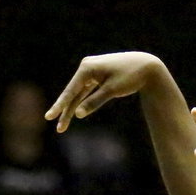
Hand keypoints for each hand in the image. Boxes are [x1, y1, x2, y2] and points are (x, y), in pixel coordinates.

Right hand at [46, 51, 164, 131]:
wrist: (146, 66)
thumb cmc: (130, 77)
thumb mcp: (112, 91)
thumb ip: (94, 102)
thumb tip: (78, 114)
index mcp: (87, 68)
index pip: (71, 91)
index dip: (60, 106)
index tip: (49, 117)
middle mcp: (86, 67)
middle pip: (72, 93)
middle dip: (64, 111)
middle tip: (58, 128)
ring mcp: (91, 71)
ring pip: (78, 93)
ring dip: (71, 109)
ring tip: (63, 126)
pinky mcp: (97, 75)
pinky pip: (86, 91)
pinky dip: (81, 101)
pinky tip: (73, 113)